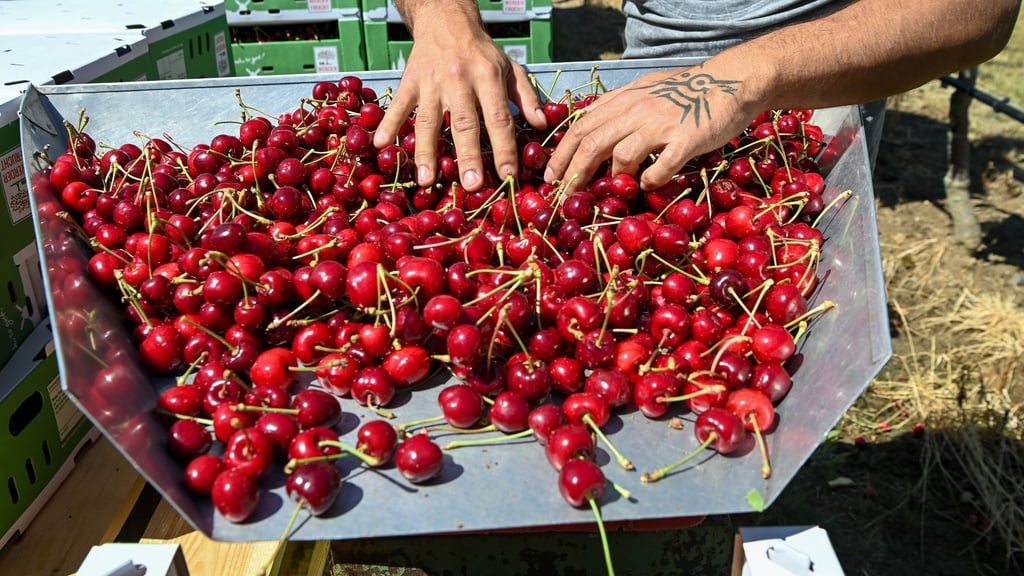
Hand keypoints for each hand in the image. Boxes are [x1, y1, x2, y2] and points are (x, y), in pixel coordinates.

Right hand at [373, 31, 546, 192]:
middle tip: (470, 185)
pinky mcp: (410, 81)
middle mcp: (460, 80)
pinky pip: (398, 105)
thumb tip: (541, 125)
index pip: (499, 118)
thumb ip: (526, 97)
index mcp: (488, 78)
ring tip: (427, 180)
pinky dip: (389, 124)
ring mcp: (432, 82)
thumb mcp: (510, 68)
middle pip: (464, 123)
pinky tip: (381, 144)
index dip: (504, 148)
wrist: (446, 21)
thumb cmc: (482, 52)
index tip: (507, 175)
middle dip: (468, 156)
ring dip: (426, 151)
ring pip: (428, 120)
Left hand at [544, 64, 758, 192]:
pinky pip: (662, 165)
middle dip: (573, 172)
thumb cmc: (687, 91)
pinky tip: (649, 186)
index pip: (582, 126)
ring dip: (613, 178)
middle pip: (592, 142)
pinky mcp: (686, 138)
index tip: (551, 175)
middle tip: (563, 194)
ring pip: (622, 155)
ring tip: (610, 193)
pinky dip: (651, 179)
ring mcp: (661, 124)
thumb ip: (619, 109)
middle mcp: (637, 110)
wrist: (730, 81)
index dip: (563, 152)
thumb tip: (592, 129)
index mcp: (625, 100)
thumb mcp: (646, 91)